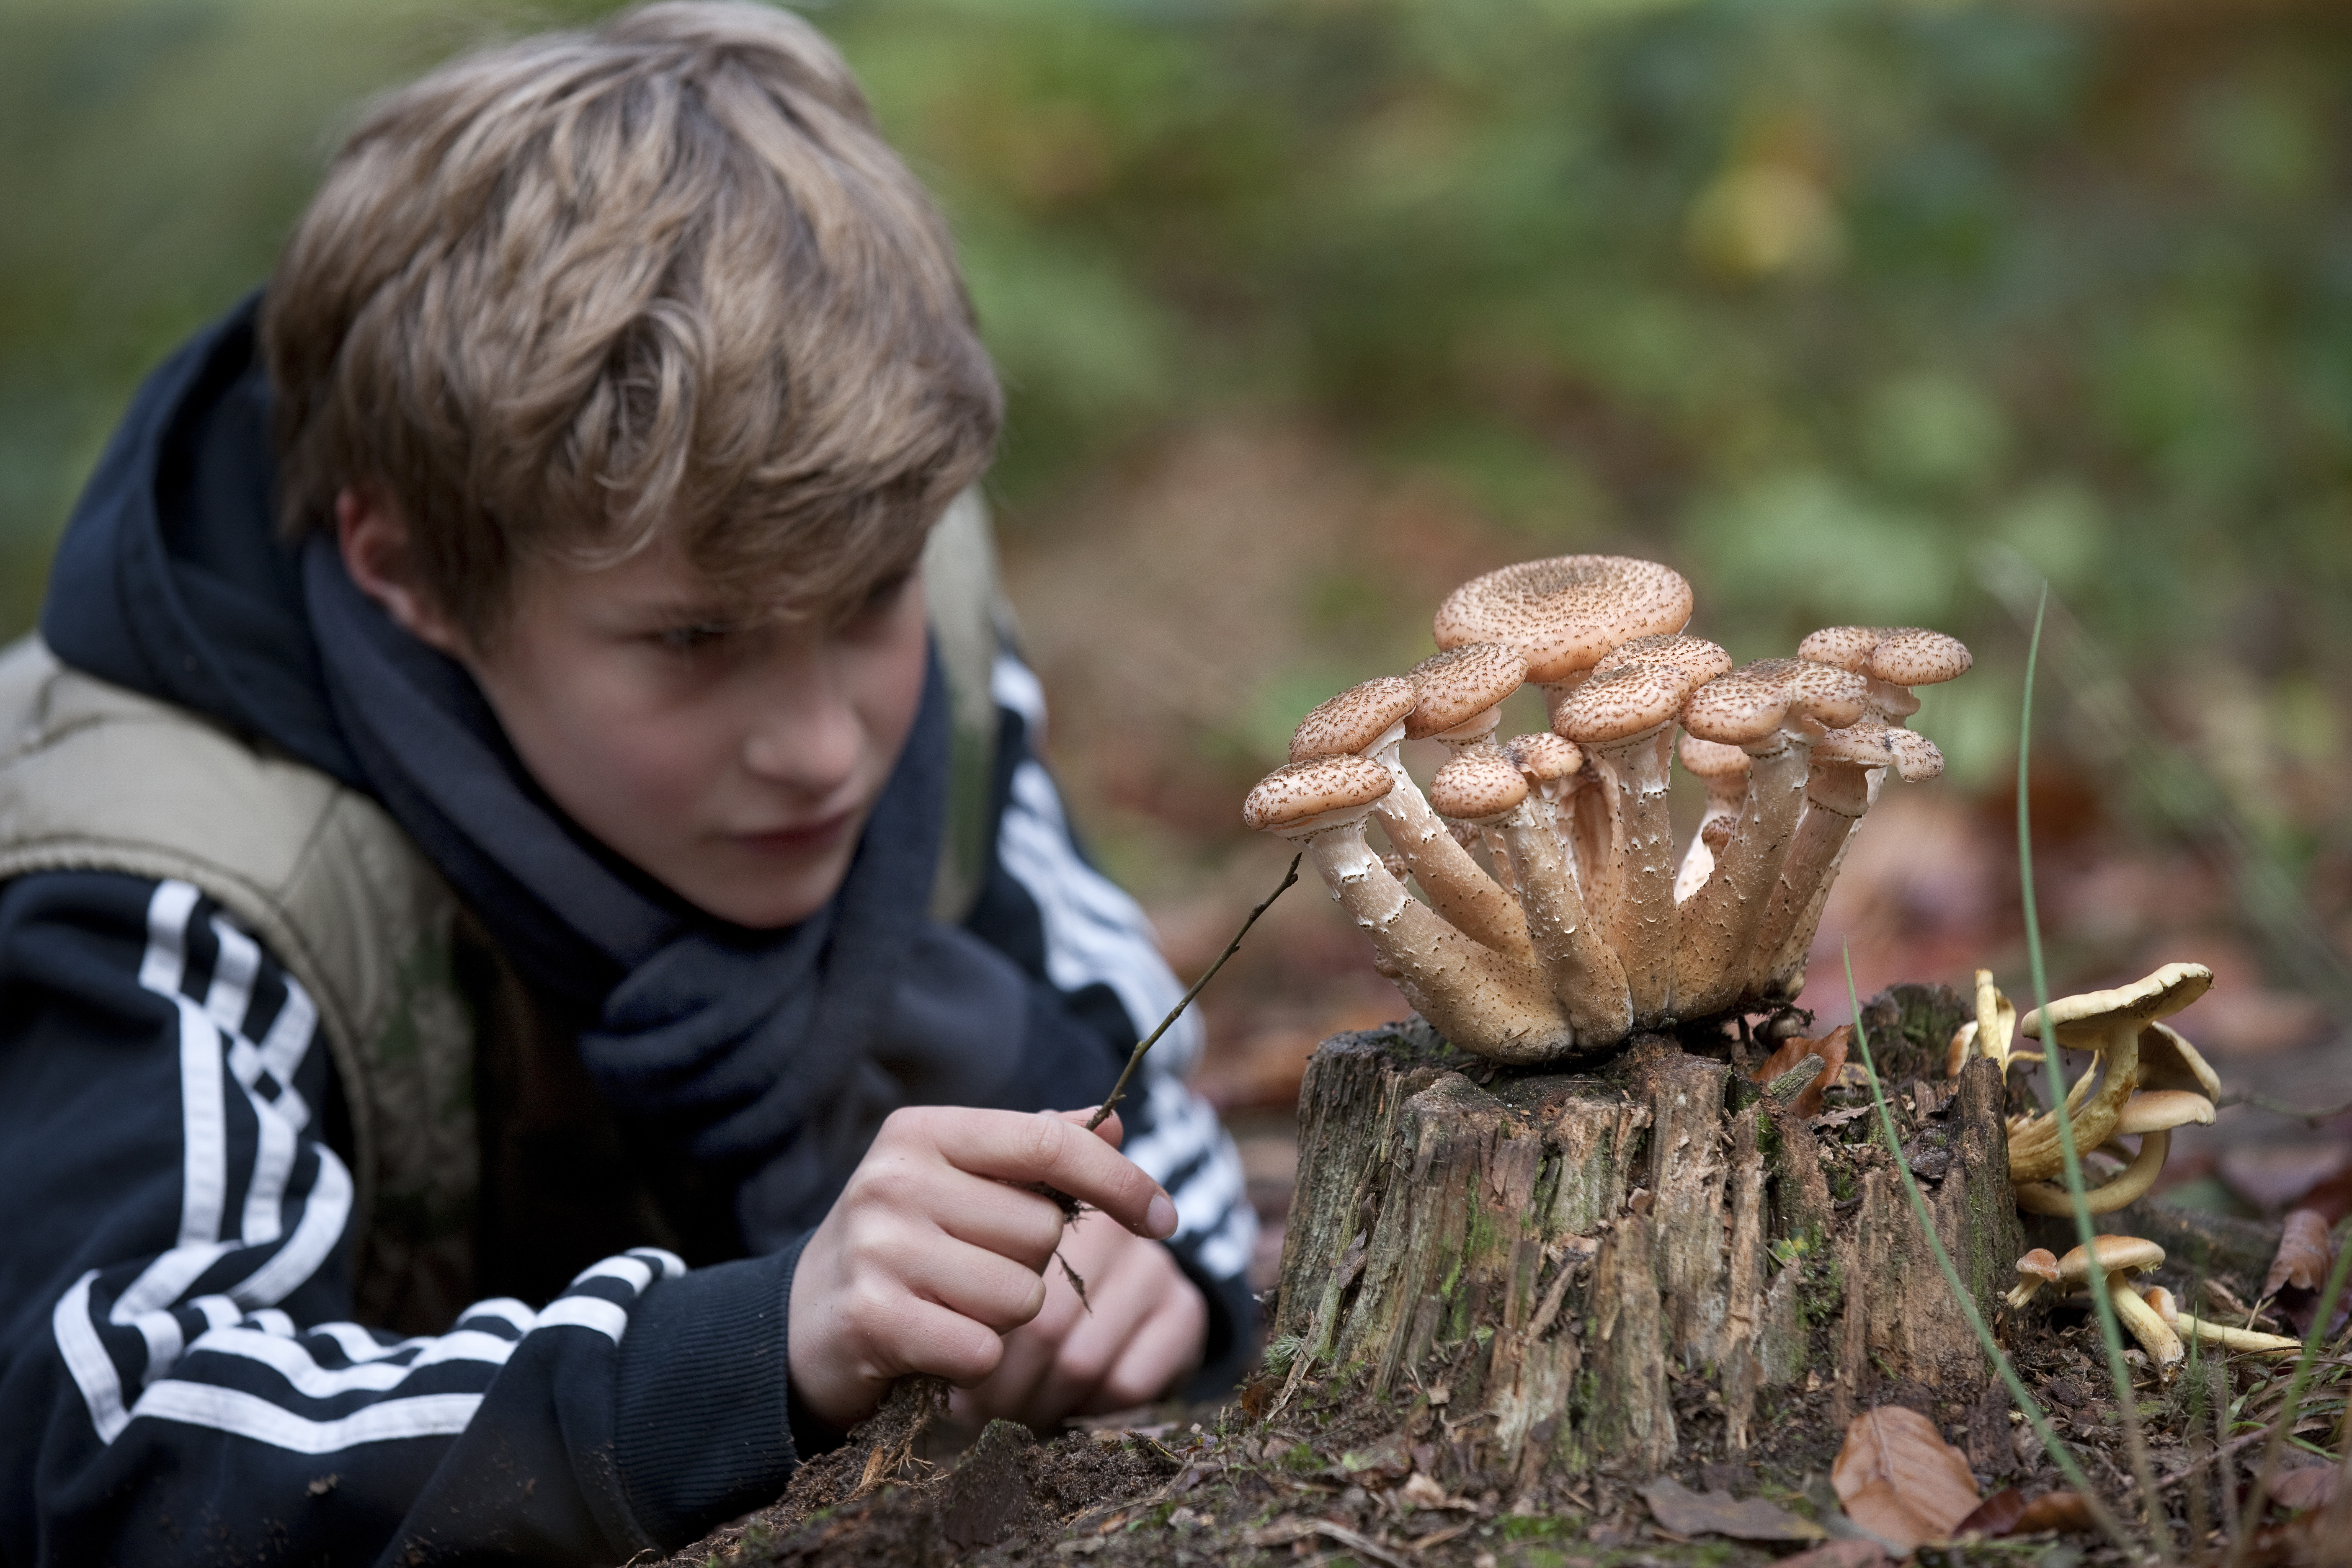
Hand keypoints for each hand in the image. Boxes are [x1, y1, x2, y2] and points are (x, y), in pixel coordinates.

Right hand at [786, 1105, 1177, 1429]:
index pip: (1051, 1143)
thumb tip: (1119, 1118)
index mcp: (923, 1132)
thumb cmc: (905, 1242)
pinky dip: (973, 1361)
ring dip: (1002, 1317)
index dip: (1121, 1180)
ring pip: (1021, 1296)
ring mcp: (879, 1248)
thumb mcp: (960, 1181)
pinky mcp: (872, 1318)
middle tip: (969, 1270)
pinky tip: (932, 1344)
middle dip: (1028, 1264)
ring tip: (948, 1305)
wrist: (802, 1322)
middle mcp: (895, 1179)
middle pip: (1041, 1233)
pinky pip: (983, 1350)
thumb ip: (1037, 1150)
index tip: (1168, 1217)